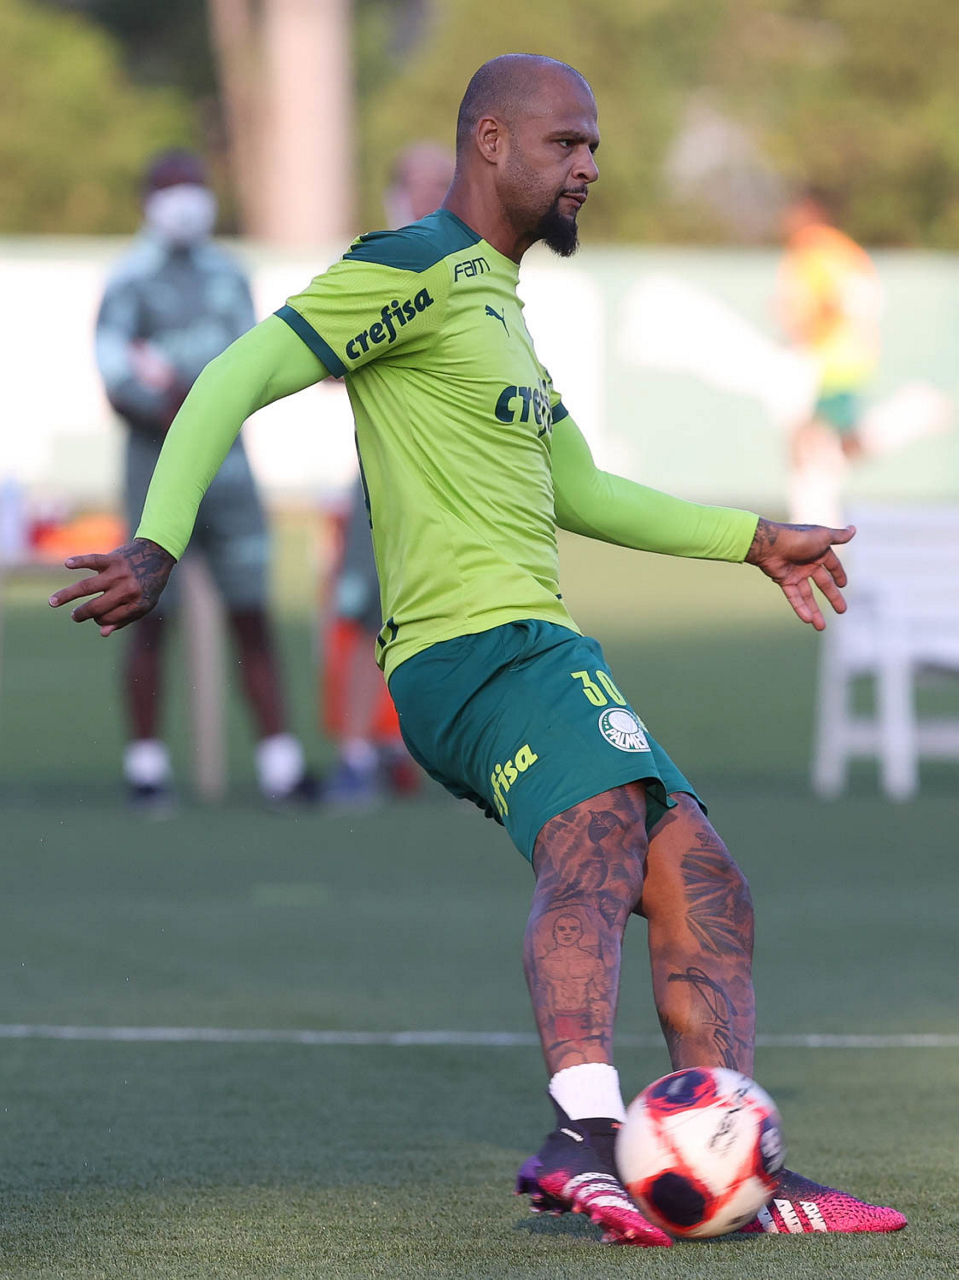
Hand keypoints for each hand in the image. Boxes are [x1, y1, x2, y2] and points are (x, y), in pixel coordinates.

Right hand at [48, 538, 175, 636]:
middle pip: (96, 606)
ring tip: (52, 602)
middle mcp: (127, 590)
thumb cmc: (148, 584)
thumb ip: (124, 619)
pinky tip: (67, 564)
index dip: (100, 619)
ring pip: (86, 587)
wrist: (157, 554)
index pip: (108, 619)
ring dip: (66, 595)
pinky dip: (79, 561)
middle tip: (74, 616)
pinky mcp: (112, 559)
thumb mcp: (144, 606)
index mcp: (136, 604)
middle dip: (82, 614)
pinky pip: (92, 560)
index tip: (99, 616)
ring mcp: (118, 574)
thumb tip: (102, 633)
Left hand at [745, 518, 853, 630]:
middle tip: (842, 610)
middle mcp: (807, 563)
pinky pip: (794, 597)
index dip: (838, 574)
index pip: (832, 565)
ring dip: (814, 610)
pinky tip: (808, 620)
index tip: (844, 585)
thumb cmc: (798, 537)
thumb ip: (838, 536)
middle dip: (833, 597)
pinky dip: (800, 608)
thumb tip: (854, 529)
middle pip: (823, 583)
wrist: (770, 544)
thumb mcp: (823, 536)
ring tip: (821, 627)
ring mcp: (796, 573)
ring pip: (808, 595)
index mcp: (818, 551)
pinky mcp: (784, 581)